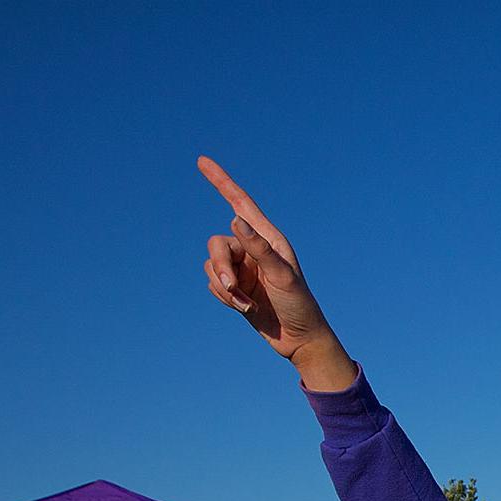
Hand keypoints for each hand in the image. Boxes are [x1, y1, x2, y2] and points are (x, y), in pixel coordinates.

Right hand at [197, 157, 350, 387]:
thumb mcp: (283, 275)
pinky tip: (244, 308)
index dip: (220, 181)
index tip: (201, 161)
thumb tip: (235, 220)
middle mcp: (253, 249)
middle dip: (221, 267)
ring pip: (211, 266)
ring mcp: (242, 268)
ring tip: (245, 304)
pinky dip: (224, 298)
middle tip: (236, 288)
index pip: (240, 203)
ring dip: (224, 288)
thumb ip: (259, 248)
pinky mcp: (234, 288)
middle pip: (217, 244)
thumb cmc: (299, 304)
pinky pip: (213, 285)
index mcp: (269, 239)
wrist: (299, 338)